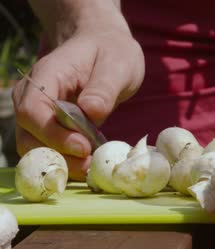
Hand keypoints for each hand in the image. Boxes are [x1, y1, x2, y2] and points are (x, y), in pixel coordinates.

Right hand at [13, 29, 144, 180]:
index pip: (33, 111)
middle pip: (28, 135)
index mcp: (47, 75)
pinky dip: (64, 160)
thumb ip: (104, 87)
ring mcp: (37, 112)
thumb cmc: (111, 52)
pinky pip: (48, 148)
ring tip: (89, 169)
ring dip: (60, 163)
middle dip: (58, 155)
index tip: (84, 147)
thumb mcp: (117, 64)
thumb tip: (91, 111)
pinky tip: (86, 165)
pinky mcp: (48, 125)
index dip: (54, 134)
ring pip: (35, 147)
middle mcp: (32, 95)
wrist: (104, 47)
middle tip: (89, 166)